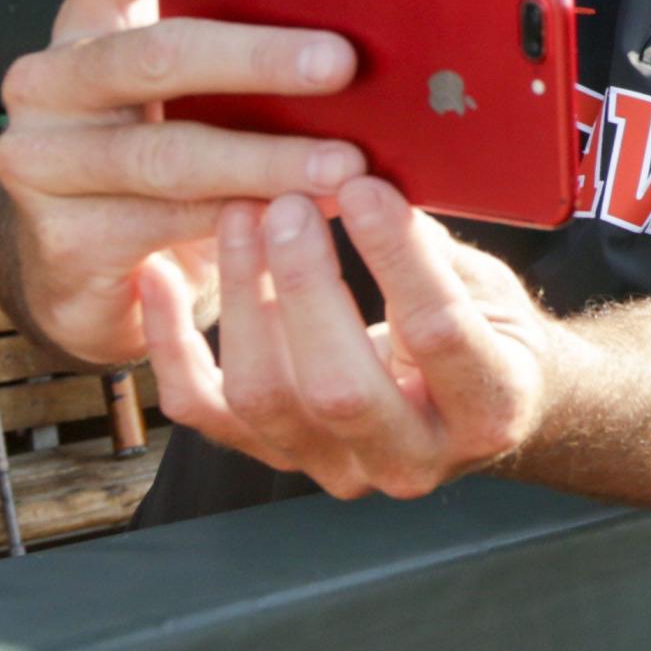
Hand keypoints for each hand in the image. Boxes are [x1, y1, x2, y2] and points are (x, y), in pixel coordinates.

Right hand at [0, 0, 363, 366]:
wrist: (110, 277)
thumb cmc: (183, 161)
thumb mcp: (214, 99)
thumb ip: (260, 61)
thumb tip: (379, 45)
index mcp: (96, 19)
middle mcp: (53, 78)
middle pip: (156, 51)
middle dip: (257, 57)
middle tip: (342, 64)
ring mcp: (45, 158)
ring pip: (167, 151)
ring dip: (267, 158)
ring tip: (346, 166)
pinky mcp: (63, 237)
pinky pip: (165, 222)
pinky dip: (242, 221)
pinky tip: (301, 220)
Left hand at [145, 179, 557, 500]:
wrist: (479, 407)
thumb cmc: (492, 335)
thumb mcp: (490, 289)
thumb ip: (432, 251)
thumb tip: (366, 182)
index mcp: (490, 410)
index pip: (438, 334)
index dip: (395, 256)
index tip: (361, 187)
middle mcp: (411, 458)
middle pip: (337, 387)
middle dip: (302, 284)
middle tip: (285, 203)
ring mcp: (339, 468)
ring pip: (263, 399)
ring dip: (242, 298)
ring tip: (240, 217)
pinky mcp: (279, 457)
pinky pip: (205, 410)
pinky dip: (170, 344)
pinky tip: (158, 277)